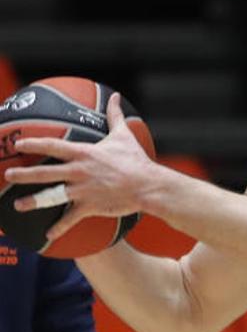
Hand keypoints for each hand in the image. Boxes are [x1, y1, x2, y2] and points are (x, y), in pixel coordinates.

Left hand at [5, 93, 155, 239]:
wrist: (148, 185)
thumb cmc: (136, 160)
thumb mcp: (123, 135)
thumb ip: (114, 115)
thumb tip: (114, 97)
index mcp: (84, 153)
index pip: (53, 146)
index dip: (34, 144)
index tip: (18, 144)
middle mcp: (79, 171)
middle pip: (45, 172)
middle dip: (24, 174)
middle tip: (8, 175)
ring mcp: (83, 190)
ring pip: (52, 196)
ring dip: (33, 201)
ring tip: (18, 205)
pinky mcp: (90, 206)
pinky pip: (70, 218)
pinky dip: (59, 227)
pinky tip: (48, 234)